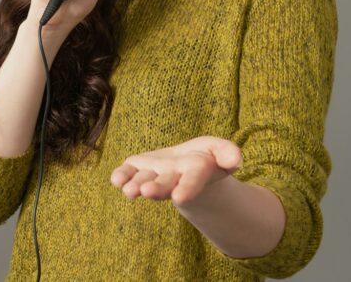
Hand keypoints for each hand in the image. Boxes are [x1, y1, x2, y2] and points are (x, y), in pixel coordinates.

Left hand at [110, 136, 242, 205]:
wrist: (188, 164)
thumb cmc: (208, 157)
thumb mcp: (222, 151)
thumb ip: (228, 154)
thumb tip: (235, 159)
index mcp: (195, 174)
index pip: (192, 182)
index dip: (187, 189)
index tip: (180, 198)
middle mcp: (173, 178)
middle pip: (164, 185)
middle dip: (156, 188)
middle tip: (146, 192)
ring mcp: (154, 174)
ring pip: (144, 181)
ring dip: (136, 185)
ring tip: (128, 191)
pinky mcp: (139, 167)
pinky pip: (128, 172)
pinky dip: (121, 175)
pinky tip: (115, 179)